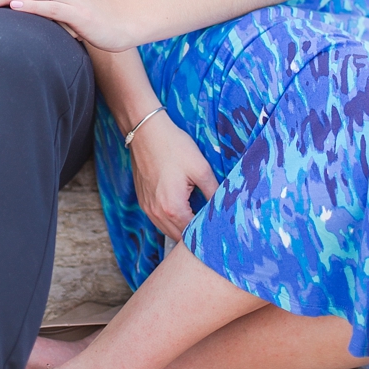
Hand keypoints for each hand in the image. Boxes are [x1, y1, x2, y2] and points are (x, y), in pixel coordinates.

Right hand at [126, 107, 219, 240]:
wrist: (146, 132)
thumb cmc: (174, 147)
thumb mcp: (200, 168)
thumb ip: (213, 191)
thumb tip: (224, 206)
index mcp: (173, 208)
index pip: (193, 233)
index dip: (207, 232)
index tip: (219, 228)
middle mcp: (157, 213)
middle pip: (179, 236)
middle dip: (195, 233)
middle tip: (212, 225)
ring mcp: (147, 208)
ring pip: (167, 230)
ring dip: (182, 228)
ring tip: (199, 218)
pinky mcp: (143, 201)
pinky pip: (158, 220)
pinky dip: (170, 221)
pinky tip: (183, 209)